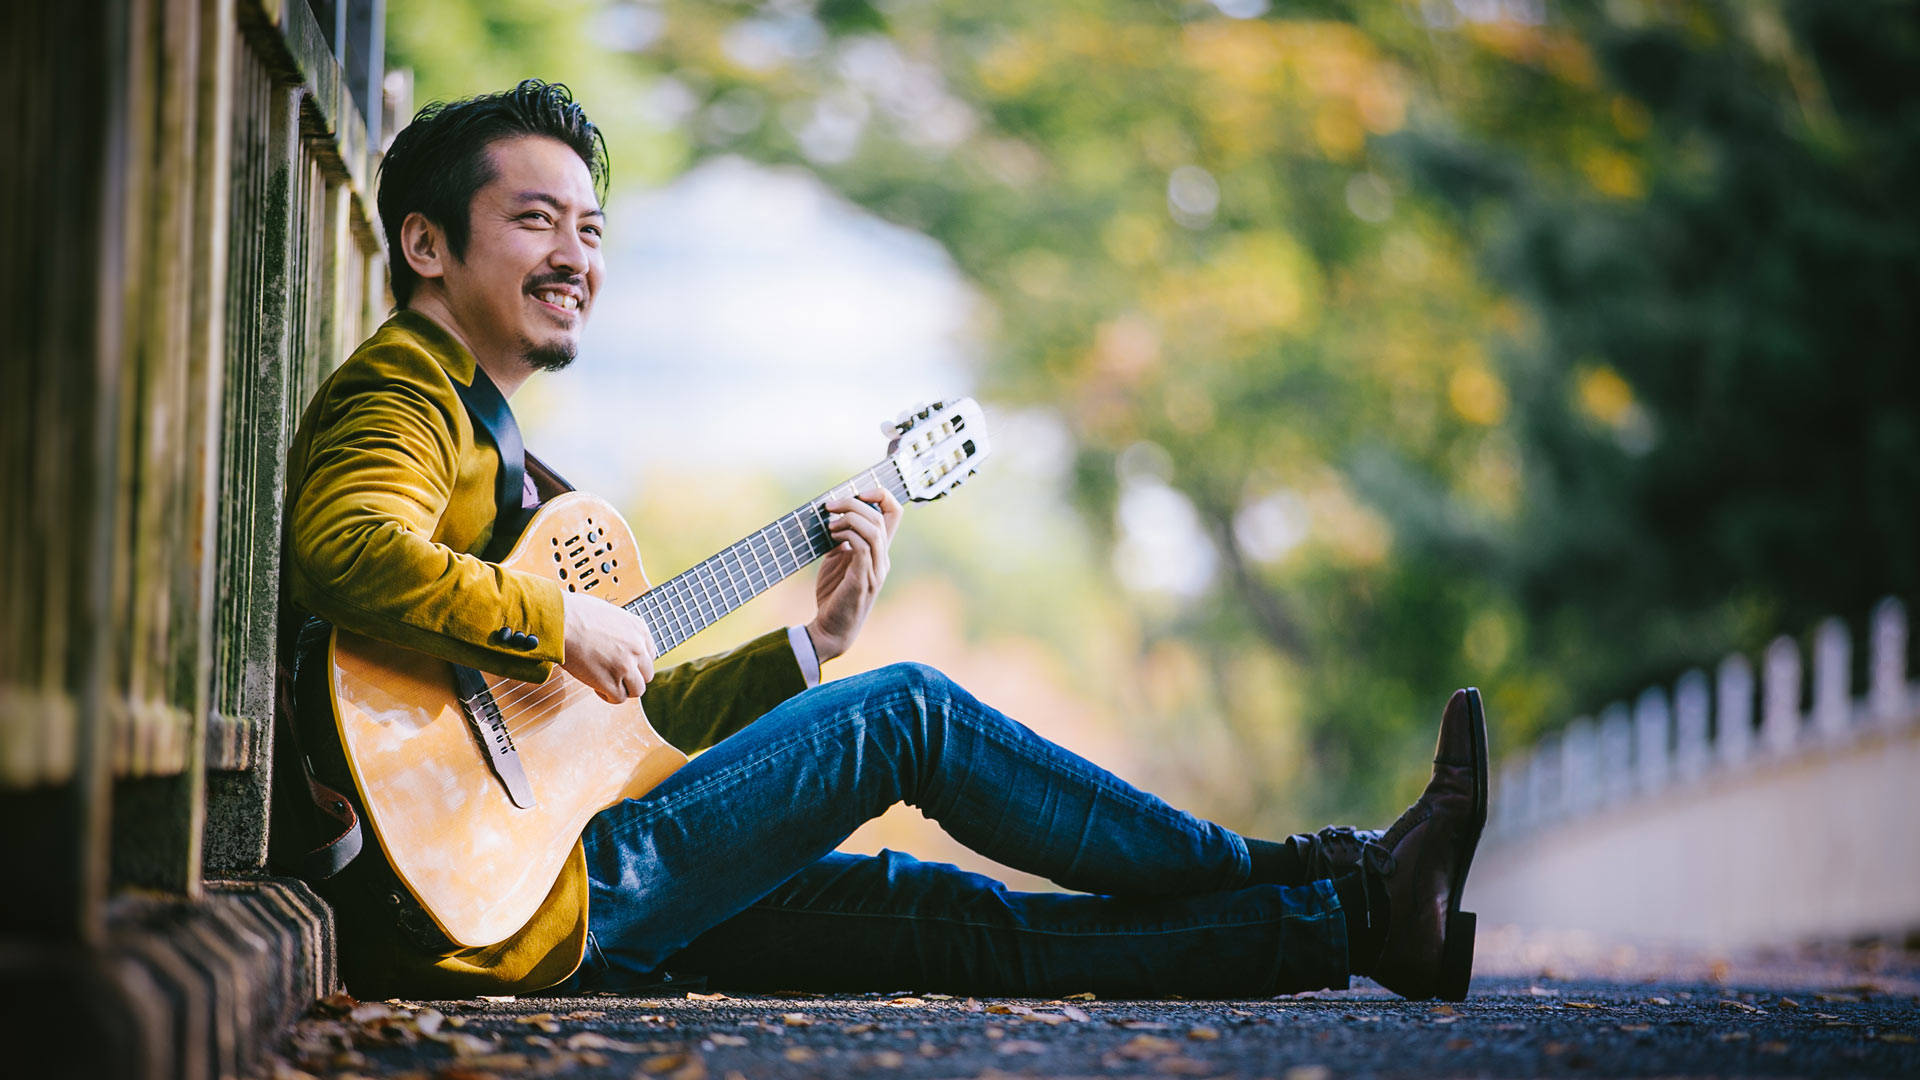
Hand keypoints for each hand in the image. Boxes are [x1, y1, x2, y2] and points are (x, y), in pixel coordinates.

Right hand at [559, 591, 656, 702]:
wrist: (559, 622)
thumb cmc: (574, 613)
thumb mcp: (609, 613)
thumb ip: (620, 629)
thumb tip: (615, 639)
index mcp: (639, 629)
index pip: (649, 655)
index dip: (635, 662)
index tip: (623, 663)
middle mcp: (637, 648)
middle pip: (646, 674)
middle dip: (631, 676)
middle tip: (614, 674)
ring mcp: (626, 666)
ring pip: (637, 690)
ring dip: (623, 689)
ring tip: (606, 682)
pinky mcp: (611, 682)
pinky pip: (619, 698)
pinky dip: (608, 696)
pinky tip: (597, 687)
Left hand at [807, 488, 901, 662]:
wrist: (829, 629)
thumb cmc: (833, 596)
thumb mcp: (836, 561)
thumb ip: (840, 540)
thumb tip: (833, 517)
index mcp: (880, 552)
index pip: (895, 513)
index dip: (880, 495)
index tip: (856, 494)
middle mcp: (883, 559)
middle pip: (881, 517)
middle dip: (853, 503)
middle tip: (830, 506)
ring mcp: (876, 571)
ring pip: (874, 529)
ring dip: (849, 518)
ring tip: (830, 523)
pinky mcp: (863, 580)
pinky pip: (863, 547)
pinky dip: (848, 534)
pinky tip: (833, 537)